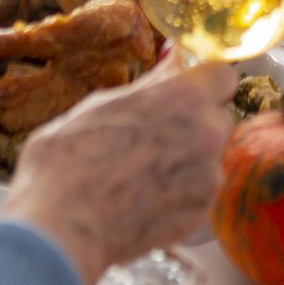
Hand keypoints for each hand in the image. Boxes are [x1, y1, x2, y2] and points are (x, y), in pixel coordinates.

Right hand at [0, 58, 235, 284]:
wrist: (61, 226)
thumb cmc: (68, 159)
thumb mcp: (103, 103)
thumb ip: (149, 84)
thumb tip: (171, 59)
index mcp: (184, 96)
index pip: (222, 76)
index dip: (204, 82)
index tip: (186, 89)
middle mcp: (207, 134)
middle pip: (217, 117)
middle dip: (195, 122)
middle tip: (155, 133)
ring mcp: (207, 177)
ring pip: (208, 157)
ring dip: (187, 159)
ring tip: (141, 172)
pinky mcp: (200, 214)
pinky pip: (198, 192)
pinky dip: (179, 192)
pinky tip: (143, 196)